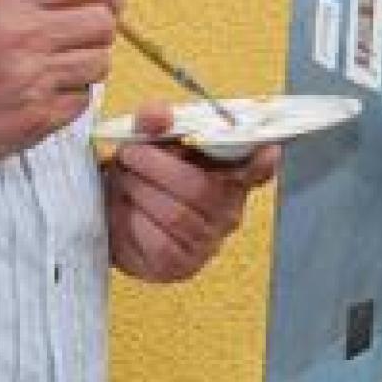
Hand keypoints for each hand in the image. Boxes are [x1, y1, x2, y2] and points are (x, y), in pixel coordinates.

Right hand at [0, 0, 122, 181]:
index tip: (110, 0)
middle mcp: (23, 34)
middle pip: (103, 23)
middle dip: (99, 29)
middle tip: (83, 37)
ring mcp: (32, 79)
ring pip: (99, 63)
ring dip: (86, 65)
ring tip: (57, 67)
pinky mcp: (37, 119)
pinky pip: (82, 101)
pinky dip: (70, 97)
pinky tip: (42, 94)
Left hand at [105, 102, 279, 282]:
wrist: (112, 215)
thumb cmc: (142, 174)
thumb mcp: (146, 140)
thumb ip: (152, 122)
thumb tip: (159, 115)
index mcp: (229, 174)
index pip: (257, 171)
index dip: (262, 163)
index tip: (269, 149)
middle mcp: (228, 210)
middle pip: (199, 188)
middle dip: (156, 167)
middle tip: (129, 154)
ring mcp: (208, 242)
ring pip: (176, 215)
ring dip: (139, 192)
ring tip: (123, 180)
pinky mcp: (182, 266)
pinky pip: (159, 243)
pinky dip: (133, 222)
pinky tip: (125, 210)